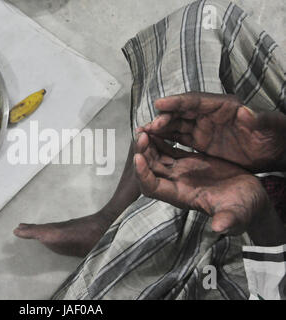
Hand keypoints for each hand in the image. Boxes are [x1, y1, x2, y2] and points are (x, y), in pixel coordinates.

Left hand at [134, 132, 269, 234]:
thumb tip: (220, 229)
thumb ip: (227, 221)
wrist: (252, 199)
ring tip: (144, 128)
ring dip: (148, 145)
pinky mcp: (189, 162)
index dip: (142, 174)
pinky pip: (169, 149)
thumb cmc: (244, 209)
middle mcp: (176, 184)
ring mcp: (181, 172)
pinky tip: (158, 127)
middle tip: (141, 136)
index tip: (139, 158)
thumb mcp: (237, 215)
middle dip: (141, 153)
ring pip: (156, 158)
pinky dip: (161, 139)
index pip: (152, 187)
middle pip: (149, 169)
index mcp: (181, 196)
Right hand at [141, 92, 285, 172]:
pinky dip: (166, 140)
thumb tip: (246, 111)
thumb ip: (260, 119)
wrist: (275, 151)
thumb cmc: (275, 135)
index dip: (177, 102)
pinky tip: (154, 144)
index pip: (196, 101)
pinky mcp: (201, 141)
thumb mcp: (271, 126)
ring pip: (177, 125)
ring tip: (144, 135)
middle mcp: (210, 114)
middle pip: (181, 112)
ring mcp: (204, 128)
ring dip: (161, 129)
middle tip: (148, 126)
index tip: (160, 104)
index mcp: (224, 106)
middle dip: (164, 118)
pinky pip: (179, 138)